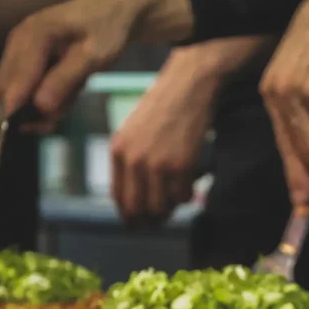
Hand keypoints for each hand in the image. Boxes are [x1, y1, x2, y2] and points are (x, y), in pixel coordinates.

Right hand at [0, 0, 151, 127]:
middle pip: (4, 89)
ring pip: (16, 90)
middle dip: (28, 109)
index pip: (12, 81)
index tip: (28, 127)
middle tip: (55, 120)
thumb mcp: (93, 56)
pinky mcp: (31, 57)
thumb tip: (39, 107)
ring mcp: (23, 49)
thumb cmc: (108, 30)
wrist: (117, 10)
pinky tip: (70, 91)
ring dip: (40, 104)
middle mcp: (19, 41)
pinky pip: (29, 85)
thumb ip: (65, 80)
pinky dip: (47, 95)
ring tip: (71, 98)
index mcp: (32, 36)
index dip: (16, 108)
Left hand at [110, 48, 220, 224]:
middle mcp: (134, 161)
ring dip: (171, 208)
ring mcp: (157, 164)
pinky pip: (183, 196)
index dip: (129, 215)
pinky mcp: (181, 165)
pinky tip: (191, 184)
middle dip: (148, 220)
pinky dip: (188, 195)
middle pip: (137, 208)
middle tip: (159, 221)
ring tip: (178, 199)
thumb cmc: (164, 105)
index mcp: (118, 151)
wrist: (188, 86)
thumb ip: (130, 160)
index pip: (118, 197)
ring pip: (161, 207)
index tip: (138, 223)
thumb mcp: (134, 131)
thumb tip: (136, 195)